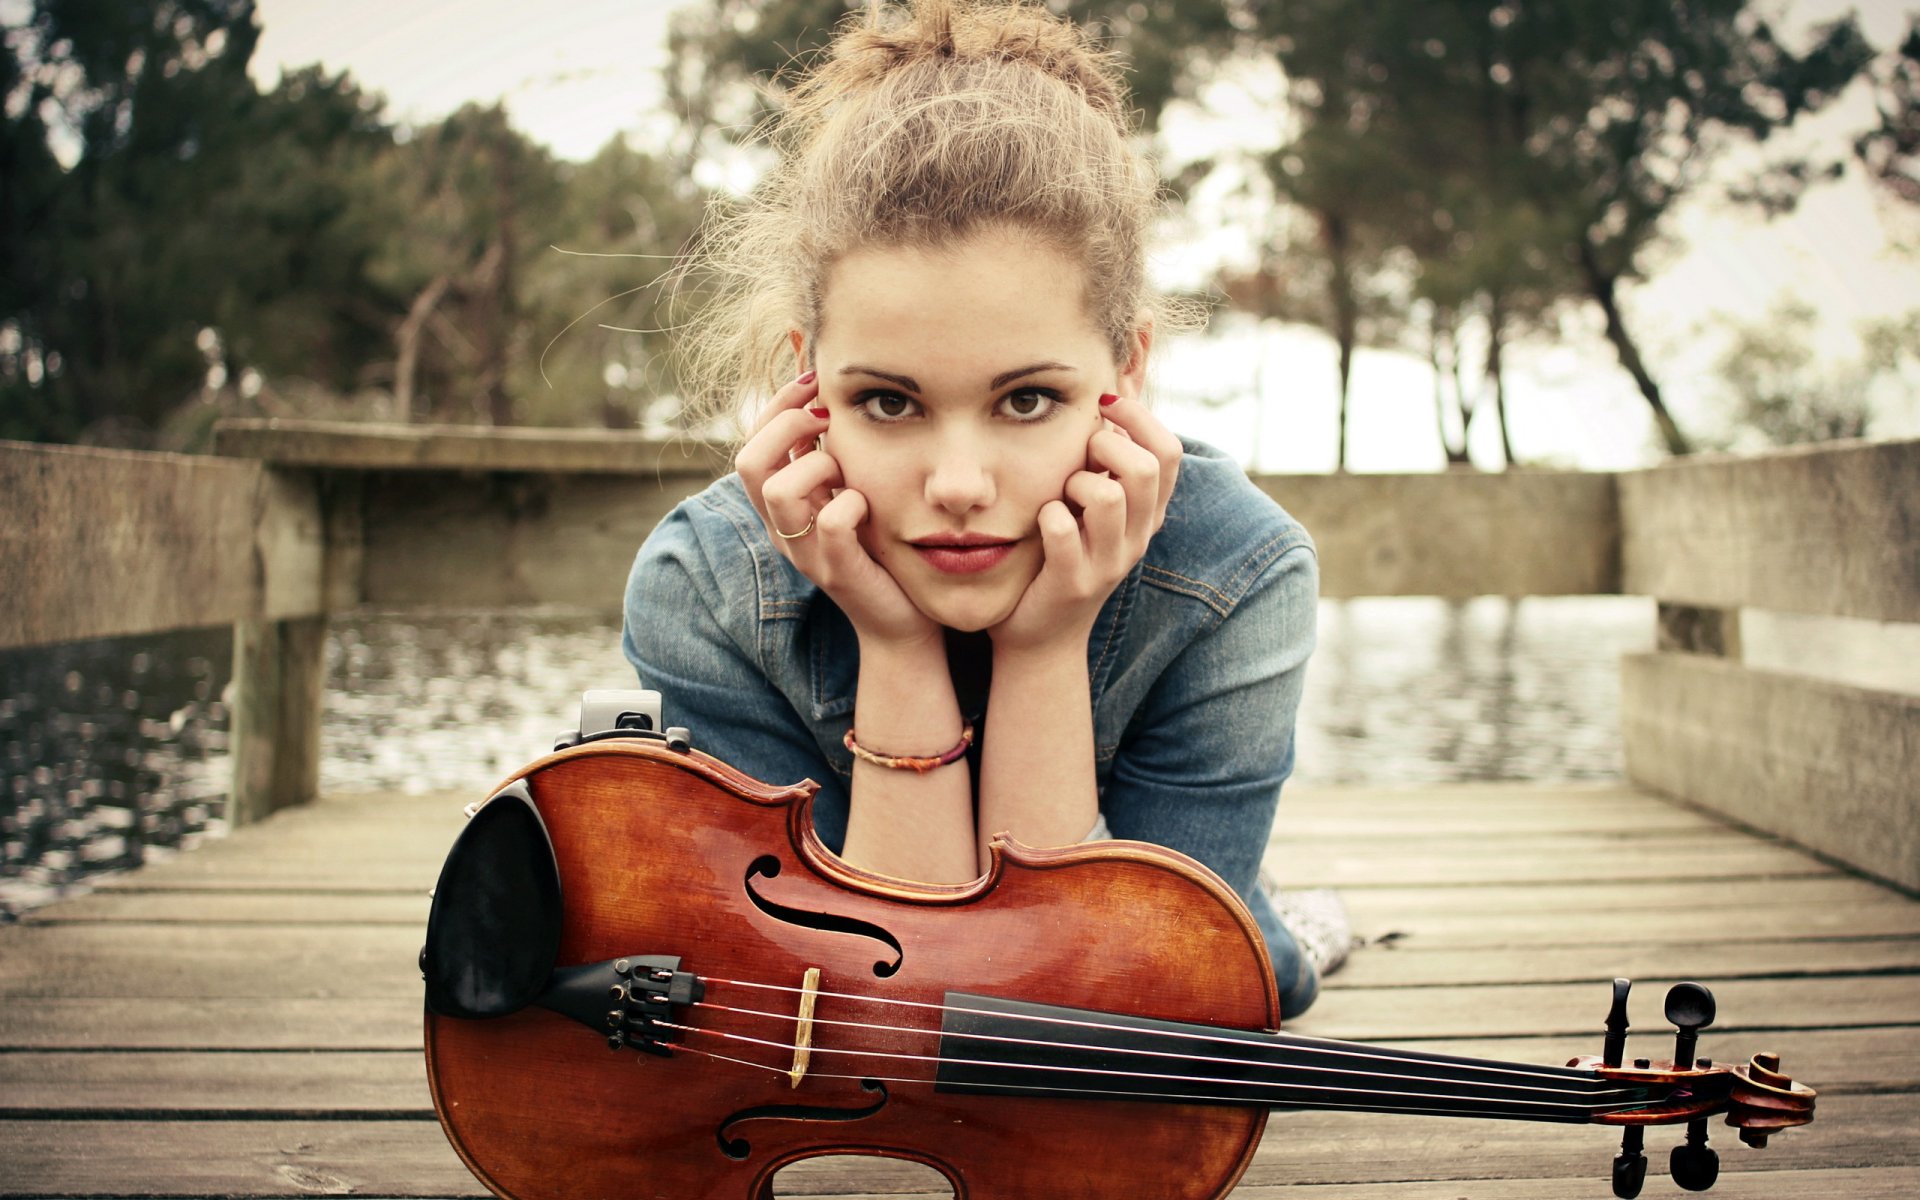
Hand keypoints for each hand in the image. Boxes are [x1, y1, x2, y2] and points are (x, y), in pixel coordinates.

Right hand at [735, 374, 941, 649]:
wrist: (900, 622)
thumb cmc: (877, 548)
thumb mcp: (847, 492)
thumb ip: (829, 453)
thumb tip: (822, 391)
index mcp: (779, 506)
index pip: (751, 442)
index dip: (777, 404)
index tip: (814, 382)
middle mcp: (781, 529)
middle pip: (749, 461)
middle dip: (788, 423)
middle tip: (829, 416)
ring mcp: (805, 552)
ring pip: (779, 491)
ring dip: (817, 464)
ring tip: (848, 469)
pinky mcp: (838, 572)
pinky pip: (831, 524)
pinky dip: (851, 503)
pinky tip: (868, 503)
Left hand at [989, 392, 1183, 653]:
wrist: (1042, 637)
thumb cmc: (1062, 556)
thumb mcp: (1093, 508)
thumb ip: (1106, 462)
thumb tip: (1111, 392)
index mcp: (1147, 514)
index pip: (1169, 451)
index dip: (1139, 417)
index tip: (1103, 403)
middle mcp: (1137, 537)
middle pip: (1144, 468)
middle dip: (1105, 446)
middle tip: (1078, 456)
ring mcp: (1109, 563)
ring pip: (1108, 496)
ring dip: (1076, 481)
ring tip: (1061, 495)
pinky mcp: (1074, 583)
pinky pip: (1063, 532)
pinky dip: (1049, 516)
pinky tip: (1042, 520)